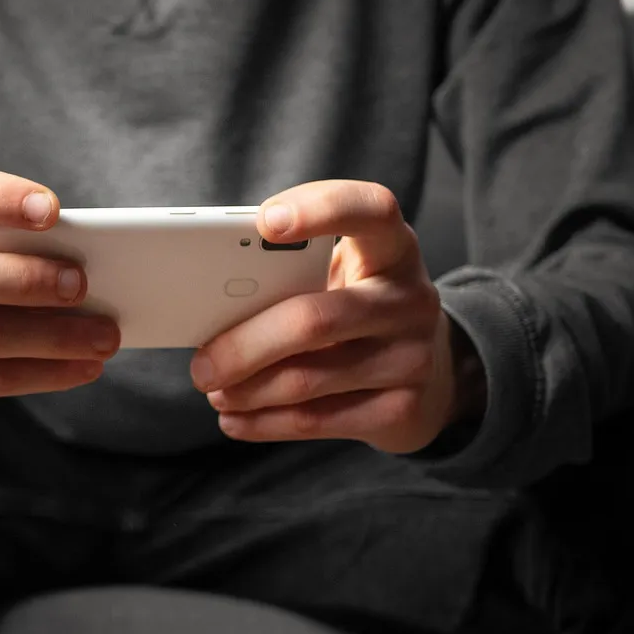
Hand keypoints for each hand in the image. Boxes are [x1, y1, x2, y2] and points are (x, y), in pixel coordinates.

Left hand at [191, 180, 483, 453]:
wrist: (432, 372)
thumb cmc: (358, 306)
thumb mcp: (340, 275)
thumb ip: (293, 272)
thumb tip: (211, 303)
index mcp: (391, 247)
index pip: (370, 210)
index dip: (320, 210)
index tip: (265, 222)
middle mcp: (410, 298)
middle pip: (314, 319)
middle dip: (245, 345)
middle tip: (201, 364)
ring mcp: (412, 357)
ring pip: (307, 379)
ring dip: (246, 389)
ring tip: (214, 388)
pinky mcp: (402, 409)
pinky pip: (317, 420)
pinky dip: (263, 423)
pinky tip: (235, 418)